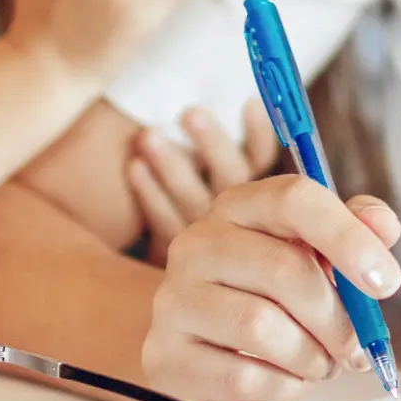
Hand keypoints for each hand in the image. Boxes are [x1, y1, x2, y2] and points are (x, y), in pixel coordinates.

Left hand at [128, 103, 280, 265]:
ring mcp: (209, 239)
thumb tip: (251, 102)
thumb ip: (247, 163)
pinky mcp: (180, 259)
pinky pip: (165, 223)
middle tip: (190, 113)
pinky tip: (136, 169)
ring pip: (193, 200)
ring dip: (171, 165)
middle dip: (210, 143)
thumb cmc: (234, 235)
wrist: (212, 299)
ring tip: (148, 136)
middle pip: (230, 179)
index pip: (265, 162)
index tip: (249, 103)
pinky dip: (150, 195)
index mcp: (264, 202)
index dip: (258, 133)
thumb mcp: (245, 197)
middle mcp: (240, 221)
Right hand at [143, 176, 400, 400]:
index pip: (294, 199)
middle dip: (338, 319)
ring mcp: (174, 299)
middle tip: (356, 347)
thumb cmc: (274, 297)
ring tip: (319, 363)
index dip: (348, 237)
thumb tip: (383, 225)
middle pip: (285, 270)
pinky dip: (283, 388)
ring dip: (311, 357)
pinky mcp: (165, 356)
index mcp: (241, 206)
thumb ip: (357, 233)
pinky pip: (242, 378)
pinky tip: (286, 380)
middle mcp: (198, 243)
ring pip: (262, 327)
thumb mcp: (318, 257)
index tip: (387, 283)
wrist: (205, 349)